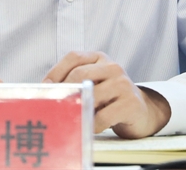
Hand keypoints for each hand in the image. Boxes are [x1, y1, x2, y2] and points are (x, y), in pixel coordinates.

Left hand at [42, 51, 170, 138]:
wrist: (141, 111)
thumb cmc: (110, 98)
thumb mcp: (93, 83)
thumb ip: (75, 83)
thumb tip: (47, 94)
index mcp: (100, 58)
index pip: (74, 57)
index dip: (56, 71)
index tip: (45, 88)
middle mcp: (113, 67)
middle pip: (80, 74)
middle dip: (64, 91)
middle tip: (54, 106)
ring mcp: (123, 84)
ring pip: (91, 95)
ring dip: (78, 110)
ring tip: (72, 119)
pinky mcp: (131, 104)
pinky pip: (103, 117)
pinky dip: (92, 125)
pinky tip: (90, 127)